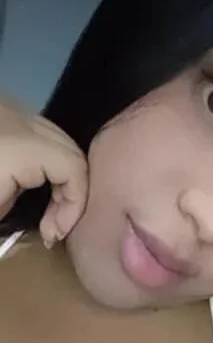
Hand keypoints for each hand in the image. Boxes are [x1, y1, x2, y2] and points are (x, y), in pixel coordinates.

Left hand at [0, 94, 88, 246]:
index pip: (74, 167)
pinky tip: (30, 181)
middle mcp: (19, 118)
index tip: (55, 233)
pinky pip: (39, 132)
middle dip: (74, 191)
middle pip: (73, 151)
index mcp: (18, 145)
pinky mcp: (5, 111)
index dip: (76, 205)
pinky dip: (46, 158)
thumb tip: (46, 212)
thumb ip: (24, 204)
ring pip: (60, 139)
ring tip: (47, 206)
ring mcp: (11, 109)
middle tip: (56, 224)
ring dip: (63, 174)